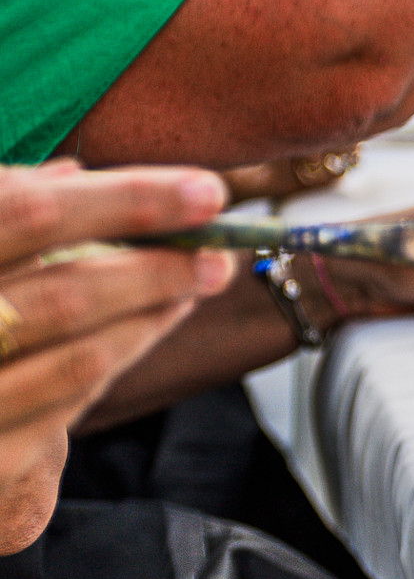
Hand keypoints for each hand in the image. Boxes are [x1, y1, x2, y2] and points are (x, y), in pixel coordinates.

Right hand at [0, 162, 234, 548]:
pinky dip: (115, 358)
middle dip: (158, 268)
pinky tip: (147, 328)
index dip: (126, 199)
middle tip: (218, 246)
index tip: (205, 190)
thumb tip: (77, 175)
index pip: (29, 212)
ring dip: (153, 315)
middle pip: (66, 292)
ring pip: (79, 355)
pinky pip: (65, 404)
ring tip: (199, 279)